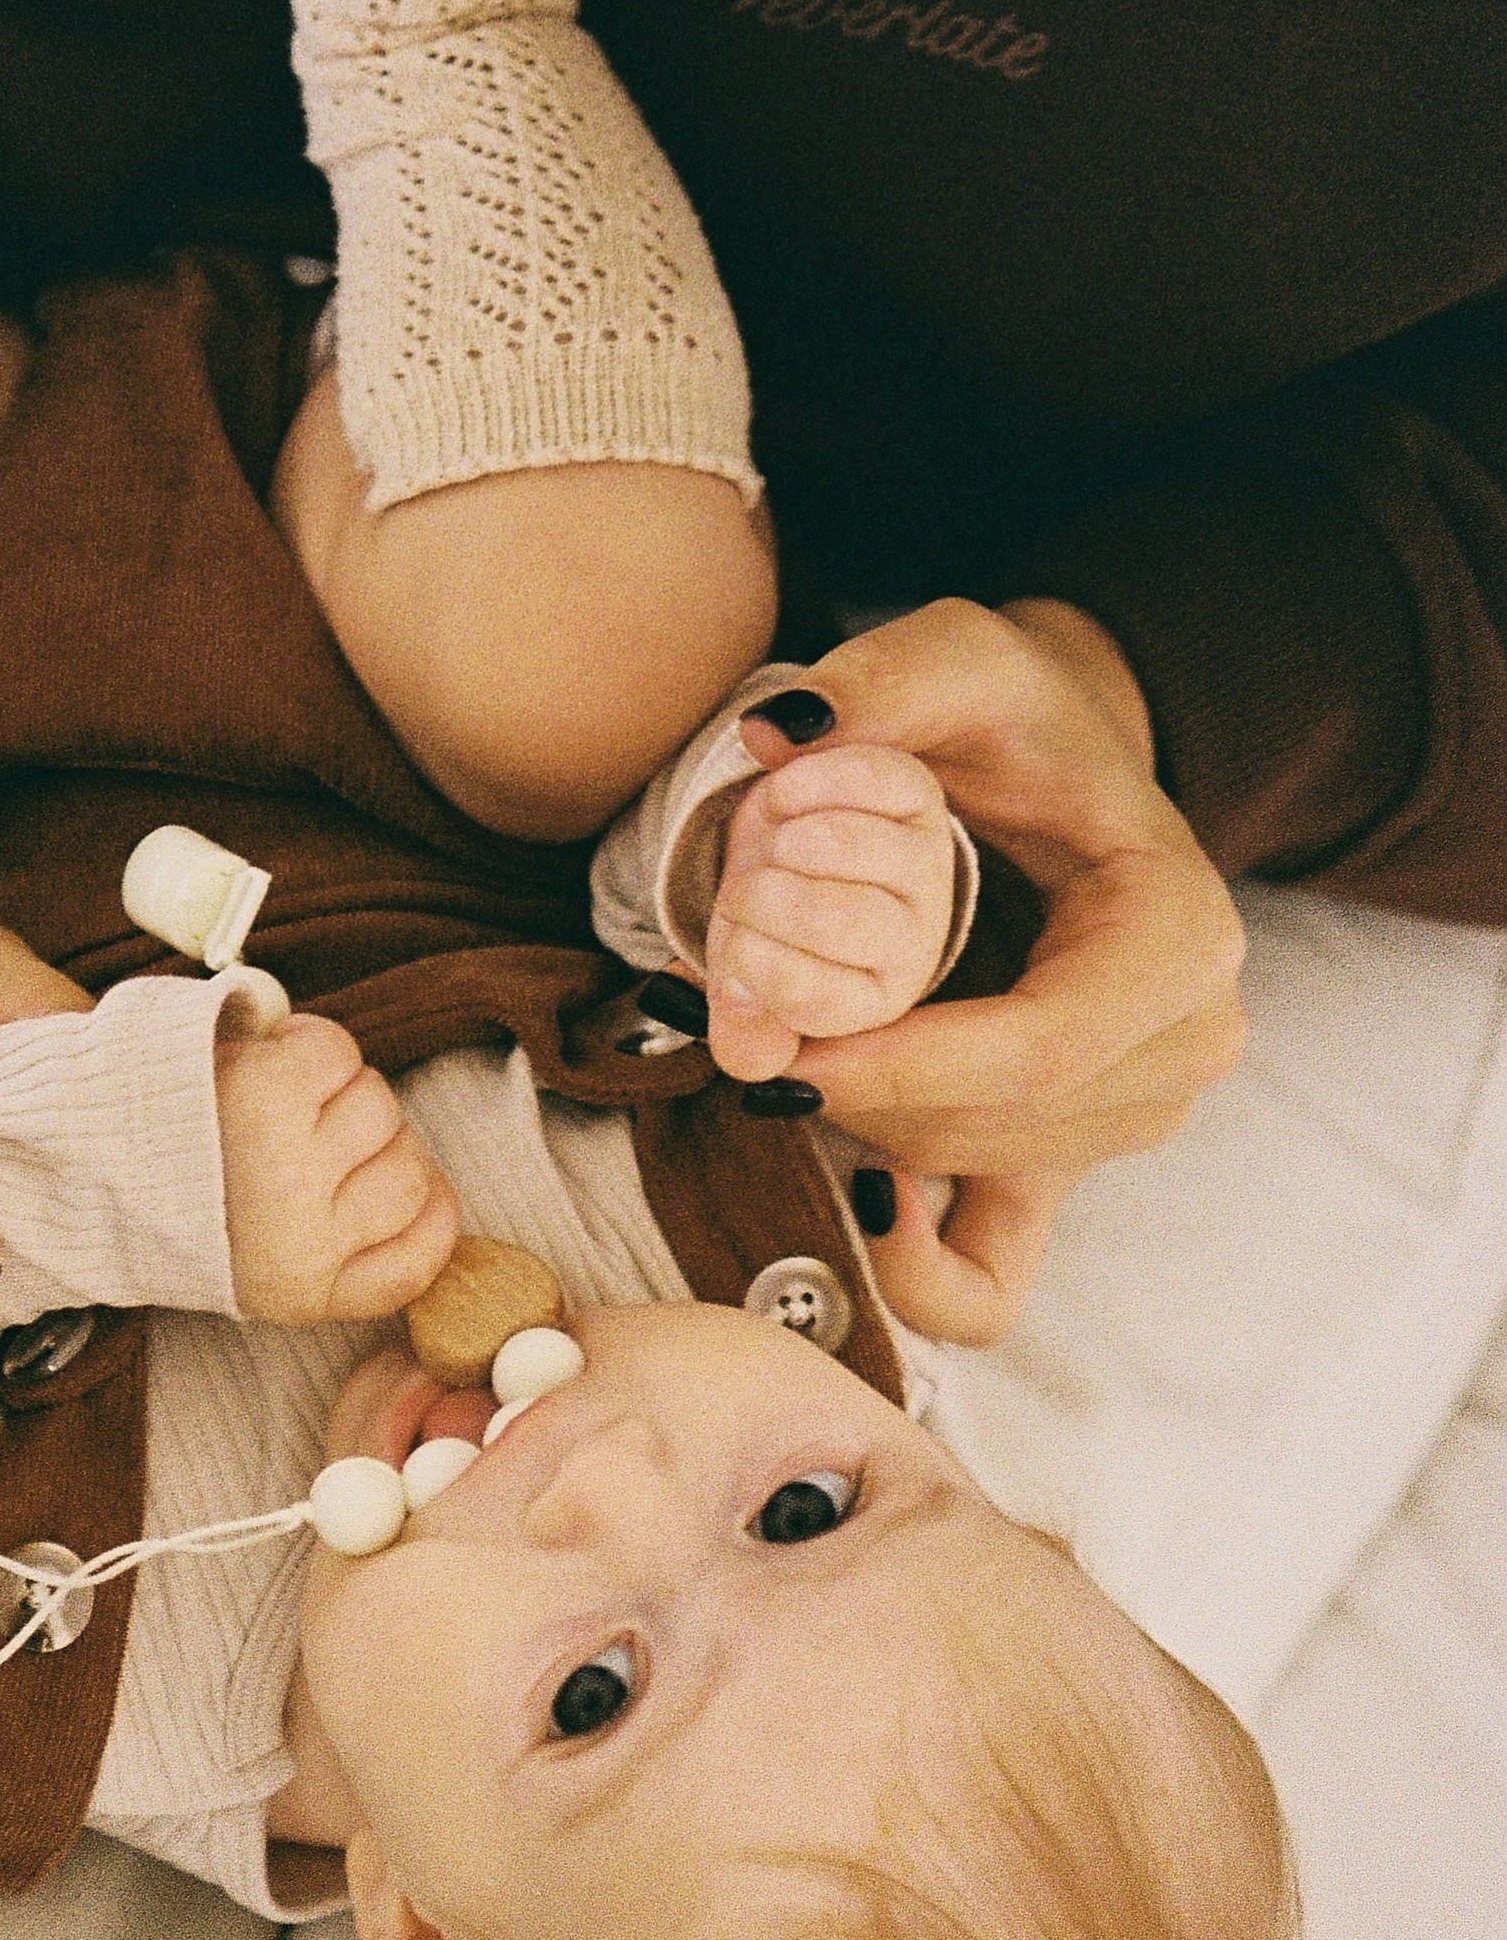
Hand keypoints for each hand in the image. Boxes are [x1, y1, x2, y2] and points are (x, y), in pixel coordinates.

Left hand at [214, 1008, 459, 1324]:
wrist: (82, 1154)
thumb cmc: (185, 1201)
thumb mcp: (268, 1265)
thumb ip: (351, 1255)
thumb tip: (428, 1194)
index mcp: (305, 1291)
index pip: (426, 1251)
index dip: (423, 1208)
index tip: (380, 1186)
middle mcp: (303, 1238)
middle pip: (412, 1170)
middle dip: (373, 1142)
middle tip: (303, 1138)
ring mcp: (289, 1167)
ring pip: (380, 1106)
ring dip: (337, 1088)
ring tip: (277, 1104)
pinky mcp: (268, 1096)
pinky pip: (338, 1053)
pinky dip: (309, 1044)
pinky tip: (268, 1065)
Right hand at [707, 741, 959, 1051]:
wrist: (785, 854)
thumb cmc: (767, 928)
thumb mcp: (746, 986)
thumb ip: (745, 1028)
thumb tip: (748, 1047)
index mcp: (874, 1001)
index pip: (811, 995)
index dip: (750, 963)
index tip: (733, 943)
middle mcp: (918, 941)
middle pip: (833, 919)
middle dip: (759, 898)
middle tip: (742, 892)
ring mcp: (925, 866)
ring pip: (843, 845)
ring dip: (779, 841)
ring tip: (769, 851)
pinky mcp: (919, 798)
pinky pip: (860, 781)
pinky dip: (800, 785)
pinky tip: (784, 799)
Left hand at [709, 597, 1246, 1347]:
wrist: (1052, 783)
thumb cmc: (1013, 723)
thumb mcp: (961, 660)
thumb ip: (881, 679)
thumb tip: (778, 744)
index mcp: (1182, 936)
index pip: (1039, 1052)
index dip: (903, 1068)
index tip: (786, 1048)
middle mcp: (1185, 1045)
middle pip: (992, 1126)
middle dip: (859, 1096)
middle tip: (754, 1033)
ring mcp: (1134, 1122)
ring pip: (971, 1179)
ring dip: (862, 1132)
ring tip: (791, 1047)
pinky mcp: (1069, 1169)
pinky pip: (986, 1279)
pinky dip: (908, 1266)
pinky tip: (851, 1193)